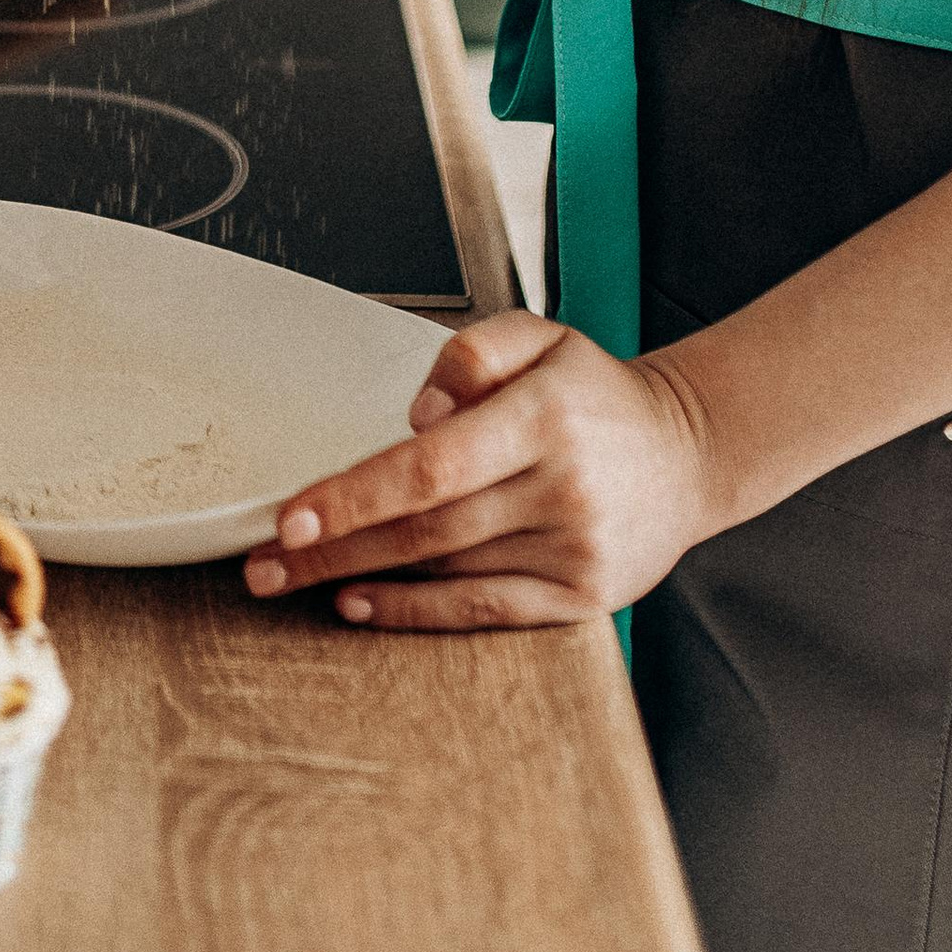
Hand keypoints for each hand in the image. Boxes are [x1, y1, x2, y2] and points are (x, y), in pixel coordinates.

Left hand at [240, 314, 716, 628]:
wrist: (688, 456)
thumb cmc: (596, 396)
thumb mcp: (543, 337)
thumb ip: (474, 351)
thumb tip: (418, 413)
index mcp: (544, 417)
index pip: (431, 466)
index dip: (355, 496)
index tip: (293, 515)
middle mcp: (559, 488)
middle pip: (425, 528)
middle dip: (333, 547)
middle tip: (263, 564)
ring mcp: (572, 550)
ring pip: (446, 571)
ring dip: (361, 578)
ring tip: (295, 580)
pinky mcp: (580, 598)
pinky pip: (483, 610)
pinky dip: (416, 614)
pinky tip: (362, 604)